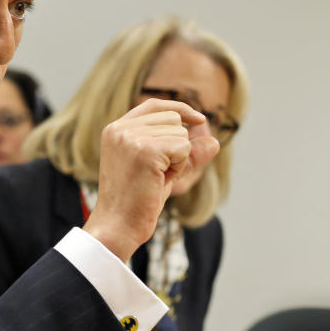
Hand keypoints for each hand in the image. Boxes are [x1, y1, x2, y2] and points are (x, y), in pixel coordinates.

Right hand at [83, 99, 218, 260]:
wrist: (118, 225)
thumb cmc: (135, 201)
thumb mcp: (161, 171)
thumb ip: (186, 154)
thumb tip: (214, 141)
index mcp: (115, 130)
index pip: (154, 105)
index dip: (179, 109)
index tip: (199, 119)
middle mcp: (120, 129)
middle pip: (172, 118)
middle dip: (177, 145)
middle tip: (158, 173)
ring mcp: (131, 138)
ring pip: (180, 132)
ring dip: (178, 158)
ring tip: (155, 178)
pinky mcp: (145, 150)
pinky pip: (183, 148)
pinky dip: (180, 166)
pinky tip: (159, 180)